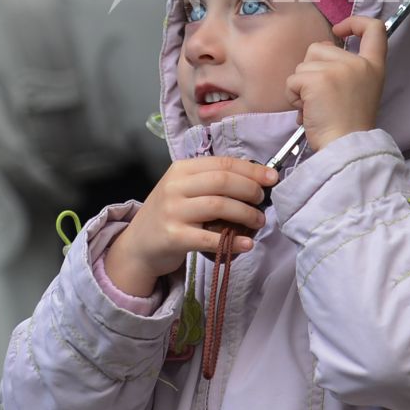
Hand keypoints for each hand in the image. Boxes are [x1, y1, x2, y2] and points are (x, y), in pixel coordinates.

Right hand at [103, 156, 276, 297]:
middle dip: (251, 189)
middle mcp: (175, 186)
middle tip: (263, 200)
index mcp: (181, 169)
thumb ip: (211, 182)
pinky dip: (232, 241)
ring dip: (246, 214)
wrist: (137, 246)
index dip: (251, 169)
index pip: (222, 163)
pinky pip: (209, 237)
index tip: (272, 177)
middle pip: (223, 181)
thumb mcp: (184, 190)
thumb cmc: (170, 215)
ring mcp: (173, 211)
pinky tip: (247, 243)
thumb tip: (255, 179)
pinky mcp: (173, 237)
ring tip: (258, 221)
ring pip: (219, 205)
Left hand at [285, 15, 386, 149]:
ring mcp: (339, 69)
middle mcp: (359, 63)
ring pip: (303, 64)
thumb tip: (321, 51)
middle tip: (321, 97)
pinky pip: (292, 80)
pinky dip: (293, 97)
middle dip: (312, 70)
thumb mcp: (360, 91)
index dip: (355, 22)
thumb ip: (347, 70)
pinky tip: (305, 111)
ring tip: (314, 106)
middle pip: (320, 48)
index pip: (375, 29)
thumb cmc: (349, 127)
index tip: (340, 31)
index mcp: (374, 66)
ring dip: (301, 86)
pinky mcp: (317, 79)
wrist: (346, 149)